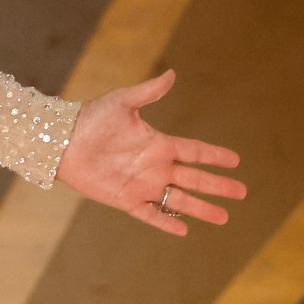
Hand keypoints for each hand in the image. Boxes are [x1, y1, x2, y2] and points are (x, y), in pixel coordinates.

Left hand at [55, 68, 243, 235]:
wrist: (61, 141)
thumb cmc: (90, 118)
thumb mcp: (122, 102)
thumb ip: (149, 91)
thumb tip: (172, 73)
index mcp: (158, 144)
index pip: (194, 151)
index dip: (214, 155)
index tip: (236, 160)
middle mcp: (154, 166)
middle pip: (194, 178)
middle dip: (218, 186)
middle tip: (242, 192)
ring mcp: (141, 184)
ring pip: (178, 199)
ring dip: (201, 208)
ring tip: (224, 217)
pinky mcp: (125, 199)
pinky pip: (150, 214)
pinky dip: (166, 222)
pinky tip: (184, 230)